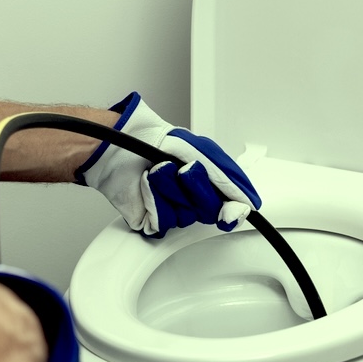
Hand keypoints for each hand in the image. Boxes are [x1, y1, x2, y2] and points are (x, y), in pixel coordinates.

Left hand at [76, 92, 260, 237]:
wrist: (117, 146)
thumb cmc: (153, 140)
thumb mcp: (200, 151)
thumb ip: (226, 177)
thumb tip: (246, 202)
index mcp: (208, 181)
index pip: (231, 205)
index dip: (233, 210)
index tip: (231, 212)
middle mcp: (192, 198)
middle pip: (210, 210)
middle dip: (197, 188)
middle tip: (184, 169)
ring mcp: (172, 209)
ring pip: (186, 216)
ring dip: (171, 189)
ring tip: (157, 172)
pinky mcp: (152, 220)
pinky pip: (164, 221)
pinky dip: (155, 200)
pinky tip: (147, 186)